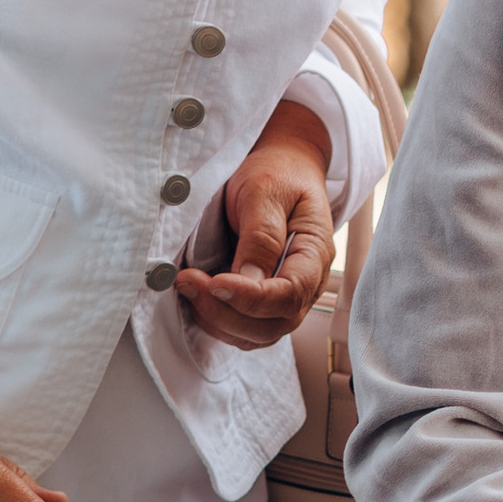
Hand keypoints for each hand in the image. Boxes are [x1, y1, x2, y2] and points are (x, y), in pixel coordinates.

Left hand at [176, 103, 333, 354]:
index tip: (214, 282)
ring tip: (188, 286)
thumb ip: (261, 236)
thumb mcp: (266, 191)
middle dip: (226, 313)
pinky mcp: (265, 300)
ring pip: (258, 334)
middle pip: (275, 324)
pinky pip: (245, 329)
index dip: (251, 298)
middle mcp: (307, 282)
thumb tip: (247, 280)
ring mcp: (286, 295)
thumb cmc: (277, 173)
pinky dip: (218, 322)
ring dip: (218, 321)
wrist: (282, 166)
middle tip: (189, 282)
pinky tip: (197, 297)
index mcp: (314, 252)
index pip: (290, 294)